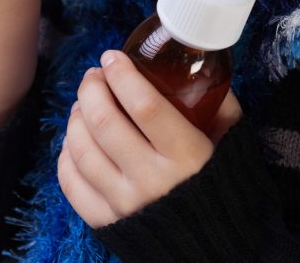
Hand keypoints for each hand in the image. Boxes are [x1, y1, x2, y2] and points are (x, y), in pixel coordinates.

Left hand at [58, 51, 242, 227]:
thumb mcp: (232, 139)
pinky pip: (71, 184)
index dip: (122, 75)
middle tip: (94, 75)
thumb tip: (199, 66)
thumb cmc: (224, 184)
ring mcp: (125, 204)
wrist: (217, 246)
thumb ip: (219, 103)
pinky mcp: (107, 223)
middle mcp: (151, 180)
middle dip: (92, 89)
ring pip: (82, 150)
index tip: (112, 57)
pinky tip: (75, 138)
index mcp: (186, 155)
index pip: (144, 105)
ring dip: (76, 117)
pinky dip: (67, 155)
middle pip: (104, 122)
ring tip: (83, 103)